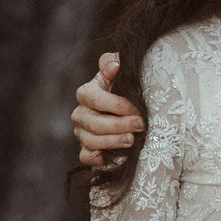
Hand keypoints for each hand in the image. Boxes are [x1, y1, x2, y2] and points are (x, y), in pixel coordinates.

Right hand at [73, 52, 142, 166]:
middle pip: (94, 123)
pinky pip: (86, 157)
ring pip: (90, 141)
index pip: (95, 99)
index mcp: (86, 92)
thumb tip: (114, 66)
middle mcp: (80, 113)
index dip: (117, 105)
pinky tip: (116, 156)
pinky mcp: (86, 149)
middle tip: (140, 125)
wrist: (126, 109)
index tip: (137, 109)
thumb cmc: (124, 87)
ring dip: (113, 142)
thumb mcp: (121, 71)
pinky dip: (99, 158)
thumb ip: (113, 62)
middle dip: (119, 125)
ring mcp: (81, 132)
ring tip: (132, 140)